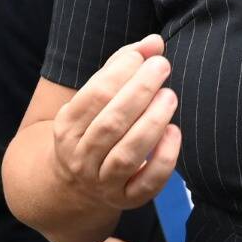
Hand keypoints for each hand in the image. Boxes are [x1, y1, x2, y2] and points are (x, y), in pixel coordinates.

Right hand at [48, 35, 181, 216]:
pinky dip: (164, 159)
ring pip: (127, 155)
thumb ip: (121, 66)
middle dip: (139, 91)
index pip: (94, 96)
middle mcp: (80, 157)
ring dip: (152, 123)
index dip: (121, 72)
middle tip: (162, 67)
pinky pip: (147, 185)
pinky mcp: (126, 200)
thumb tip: (154, 42)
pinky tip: (174, 132)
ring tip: (170, 96)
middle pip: (111, 124)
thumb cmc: (91, 128)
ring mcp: (102, 182)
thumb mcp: (93, 99)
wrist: (73, 185)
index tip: (145, 54)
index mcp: (66, 126)